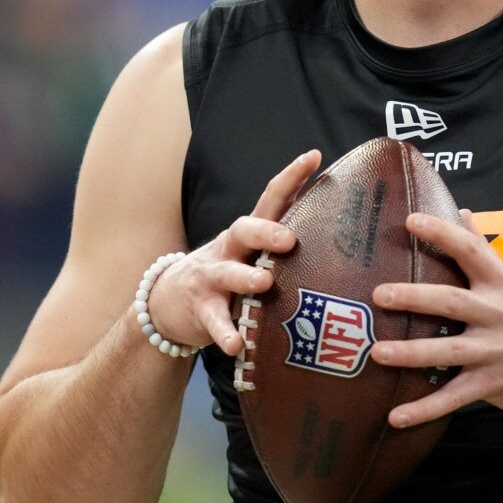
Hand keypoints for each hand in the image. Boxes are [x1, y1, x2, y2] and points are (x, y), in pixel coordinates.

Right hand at [145, 149, 321, 356]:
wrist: (169, 300)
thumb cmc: (227, 272)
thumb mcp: (249, 251)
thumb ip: (281, 235)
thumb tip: (333, 213)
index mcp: (248, 235)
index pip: (271, 199)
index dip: (291, 177)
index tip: (314, 157)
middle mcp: (229, 250)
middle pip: (244, 231)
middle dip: (266, 232)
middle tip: (289, 240)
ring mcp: (212, 279)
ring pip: (227, 274)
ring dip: (245, 278)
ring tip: (262, 283)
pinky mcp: (202, 310)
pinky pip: (214, 321)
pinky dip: (225, 333)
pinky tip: (236, 345)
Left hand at [371, 209, 502, 427]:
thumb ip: (486, 252)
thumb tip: (463, 212)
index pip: (472, 251)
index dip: (442, 233)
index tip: (411, 220)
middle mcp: (500, 316)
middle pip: (453, 303)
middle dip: (415, 298)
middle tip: (380, 294)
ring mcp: (496, 352)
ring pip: (449, 352)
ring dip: (411, 353)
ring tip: (378, 352)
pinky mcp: (492, 385)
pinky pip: (453, 398)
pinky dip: (425, 409)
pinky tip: (396, 416)